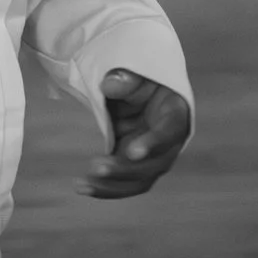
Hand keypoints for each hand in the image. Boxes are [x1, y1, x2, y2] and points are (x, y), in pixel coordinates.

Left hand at [80, 69, 191, 198]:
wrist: (137, 89)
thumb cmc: (140, 77)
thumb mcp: (136, 70)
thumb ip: (127, 77)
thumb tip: (110, 86)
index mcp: (176, 112)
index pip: (170, 130)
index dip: (154, 143)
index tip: (133, 152)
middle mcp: (170, 141)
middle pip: (155, 164)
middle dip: (126, 169)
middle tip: (96, 166)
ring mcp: (153, 157)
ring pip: (140, 180)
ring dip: (112, 185)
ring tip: (83, 184)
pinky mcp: (136, 166)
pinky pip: (124, 182)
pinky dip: (104, 187)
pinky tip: (81, 186)